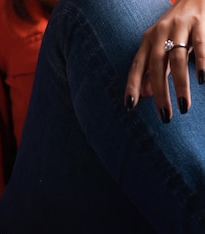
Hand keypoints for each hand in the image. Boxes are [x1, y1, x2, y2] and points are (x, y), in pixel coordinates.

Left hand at [124, 0, 204, 121]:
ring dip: (180, 85)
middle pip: (156, 66)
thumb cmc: (177, 28)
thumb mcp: (162, 47)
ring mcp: (180, 27)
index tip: (130, 106)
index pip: (137, 66)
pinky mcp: (200, 22)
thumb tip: (145, 94)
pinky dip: (202, 62)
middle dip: (159, 93)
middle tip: (164, 116)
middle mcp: (160, 33)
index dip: (132, 86)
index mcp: (147, 40)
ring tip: (183, 106)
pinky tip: (203, 80)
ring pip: (177, 59)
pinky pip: (201, 45)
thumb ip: (154, 70)